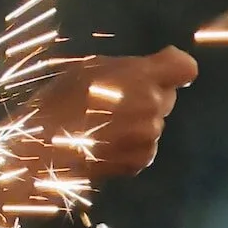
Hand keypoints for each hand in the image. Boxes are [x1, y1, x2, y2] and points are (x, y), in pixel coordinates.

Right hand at [27, 49, 196, 183]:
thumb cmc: (59, 101)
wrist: (42, 148)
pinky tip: (104, 144)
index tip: (162, 69)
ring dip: (138, 124)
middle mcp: (151, 105)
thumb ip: (129, 68)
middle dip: (149, 97)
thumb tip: (158, 67)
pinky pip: (146, 149)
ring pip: (155, 124)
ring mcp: (149, 136)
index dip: (175, 68)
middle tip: (114, 103)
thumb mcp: (90, 69)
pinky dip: (131, 148)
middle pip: (168, 97)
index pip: (185, 68)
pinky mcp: (141, 160)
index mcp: (140, 76)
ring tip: (103, 126)